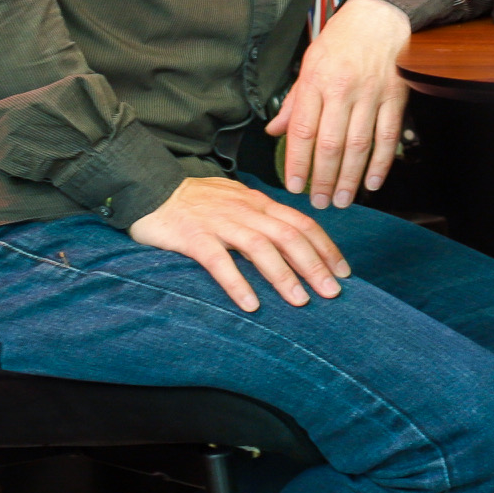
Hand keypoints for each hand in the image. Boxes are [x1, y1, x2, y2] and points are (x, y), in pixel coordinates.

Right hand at [130, 177, 350, 311]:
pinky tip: (250, 304)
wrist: (150, 188)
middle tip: (332, 292)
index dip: (326, 247)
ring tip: (300, 301)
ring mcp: (219, 222)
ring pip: (260, 248)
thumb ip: (263, 216)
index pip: (302, 223)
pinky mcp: (193, 237)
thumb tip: (293, 236)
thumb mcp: (238, 200)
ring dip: (283, 276)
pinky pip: (219, 261)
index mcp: (259, 203)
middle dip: (314, 265)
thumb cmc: (197, 200)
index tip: (343, 271)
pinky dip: (237, 283)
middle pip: (289, 236)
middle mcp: (245, 210)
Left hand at [265, 0, 411, 206]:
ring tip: (341, 200)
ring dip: (350, 177)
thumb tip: (275, 131)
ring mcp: (371, 94)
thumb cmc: (341, 39)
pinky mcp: (395, 97)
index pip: (303, 131)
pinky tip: (373, 182)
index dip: (298, 163)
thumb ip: (294, 101)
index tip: (293, 187)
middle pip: (330, 144)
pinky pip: (388, 136)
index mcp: (316, 81)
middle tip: (319, 203)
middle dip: (323, 179)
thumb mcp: (309, 63)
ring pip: (359, 145)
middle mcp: (343, 90)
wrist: (380, 15)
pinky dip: (382, 163)